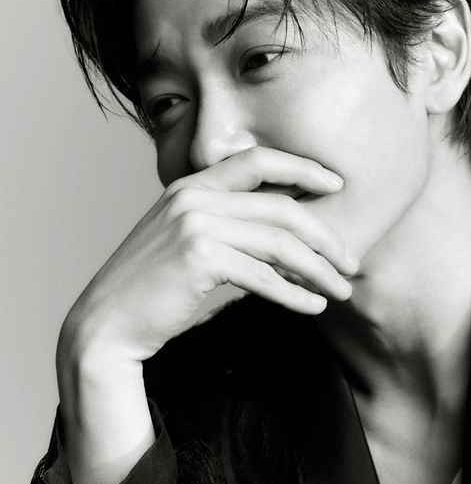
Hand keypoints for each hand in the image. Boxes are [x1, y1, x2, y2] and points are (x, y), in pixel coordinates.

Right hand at [60, 147, 357, 364]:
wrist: (107, 324)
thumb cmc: (156, 289)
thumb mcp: (193, 244)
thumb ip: (234, 230)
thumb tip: (292, 243)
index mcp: (192, 185)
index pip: (257, 159)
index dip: (303, 167)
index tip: (337, 184)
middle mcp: (194, 197)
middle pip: (282, 209)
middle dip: (325, 237)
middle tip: (351, 262)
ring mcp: (195, 224)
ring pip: (280, 243)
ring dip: (319, 270)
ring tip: (341, 290)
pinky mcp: (199, 258)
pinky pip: (264, 275)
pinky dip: (295, 294)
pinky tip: (314, 307)